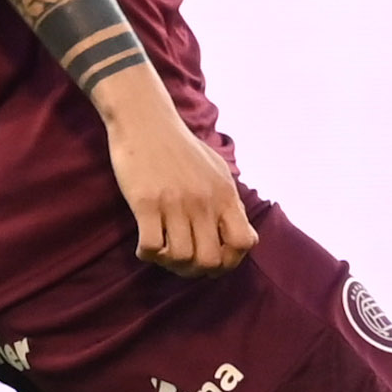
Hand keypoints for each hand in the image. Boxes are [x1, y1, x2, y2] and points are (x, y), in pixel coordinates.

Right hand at [94, 70, 256, 275]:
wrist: (146, 121)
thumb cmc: (181, 148)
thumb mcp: (217, 171)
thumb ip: (230, 204)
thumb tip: (246, 239)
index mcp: (225, 195)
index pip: (243, 243)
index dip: (230, 260)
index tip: (212, 257)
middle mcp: (204, 201)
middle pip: (211, 260)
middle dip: (196, 270)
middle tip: (182, 261)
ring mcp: (175, 203)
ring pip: (181, 258)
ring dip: (170, 264)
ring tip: (163, 252)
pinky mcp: (146, 202)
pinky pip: (152, 247)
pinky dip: (148, 254)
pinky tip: (145, 245)